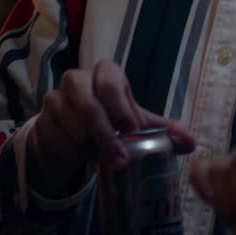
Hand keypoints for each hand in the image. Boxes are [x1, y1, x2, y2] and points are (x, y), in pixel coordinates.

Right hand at [29, 60, 195, 195]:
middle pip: (88, 103)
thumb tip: (192, 143)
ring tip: (103, 160)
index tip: (132, 132)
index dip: (121, 107)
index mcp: (106, 73)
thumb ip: (162, 132)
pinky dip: (72, 150)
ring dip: (89, 145)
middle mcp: (78, 79)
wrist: (71, 138)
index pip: (111, 80)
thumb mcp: (135, 125)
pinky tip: (80, 156)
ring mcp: (57, 97)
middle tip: (120, 161)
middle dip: (105, 134)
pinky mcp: (43, 118)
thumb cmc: (108, 123)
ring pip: (72, 123)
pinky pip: (57, 136)